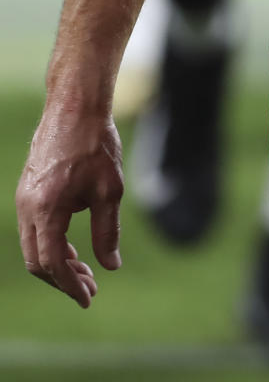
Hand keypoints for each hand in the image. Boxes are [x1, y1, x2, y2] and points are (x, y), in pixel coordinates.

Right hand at [16, 105, 123, 306]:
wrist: (75, 105)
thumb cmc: (95, 144)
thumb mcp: (109, 190)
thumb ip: (107, 231)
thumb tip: (110, 266)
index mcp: (46, 209)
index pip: (52, 263)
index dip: (70, 285)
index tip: (88, 297)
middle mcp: (28, 207)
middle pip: (37, 261)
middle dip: (63, 279)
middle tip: (90, 289)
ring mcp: (24, 198)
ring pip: (34, 246)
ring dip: (57, 263)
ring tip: (86, 271)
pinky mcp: (28, 190)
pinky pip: (34, 229)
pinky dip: (51, 244)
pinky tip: (74, 247)